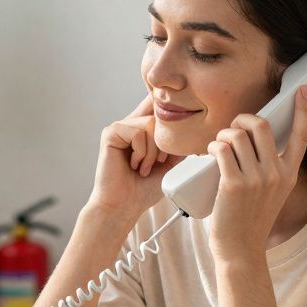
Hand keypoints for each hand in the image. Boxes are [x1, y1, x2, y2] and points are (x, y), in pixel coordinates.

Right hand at [86, 93, 185, 221]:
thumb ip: (179, 141)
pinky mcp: (111, 133)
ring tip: (144, 168)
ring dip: (153, 152)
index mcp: (143, 128)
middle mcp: (131, 124)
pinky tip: (133, 165)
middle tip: (158, 163)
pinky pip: (138, 133)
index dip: (167, 103)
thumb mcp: (172, 162)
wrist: (125, 205)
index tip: (178, 100)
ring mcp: (119, 127)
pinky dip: (141, 153)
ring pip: (150, 124)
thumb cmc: (145, 188)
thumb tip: (195, 125)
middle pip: (159, 114)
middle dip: (165, 143)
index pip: (157, 103)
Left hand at [207, 85, 306, 257]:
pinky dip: (213, 146)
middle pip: (262, 126)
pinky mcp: (234, 185)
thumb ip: (267, 171)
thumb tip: (247, 143)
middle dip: (243, 119)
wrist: (241, 251)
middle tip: (231, 130)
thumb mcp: (269, 194)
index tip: (303, 90)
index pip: (302, 136)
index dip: (303, 110)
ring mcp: (257, 179)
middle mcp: (277, 174)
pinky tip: (210, 153)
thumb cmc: (249, 221)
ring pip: (238, 135)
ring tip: (217, 146)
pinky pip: (221, 149)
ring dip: (222, 134)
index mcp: (289, 175)